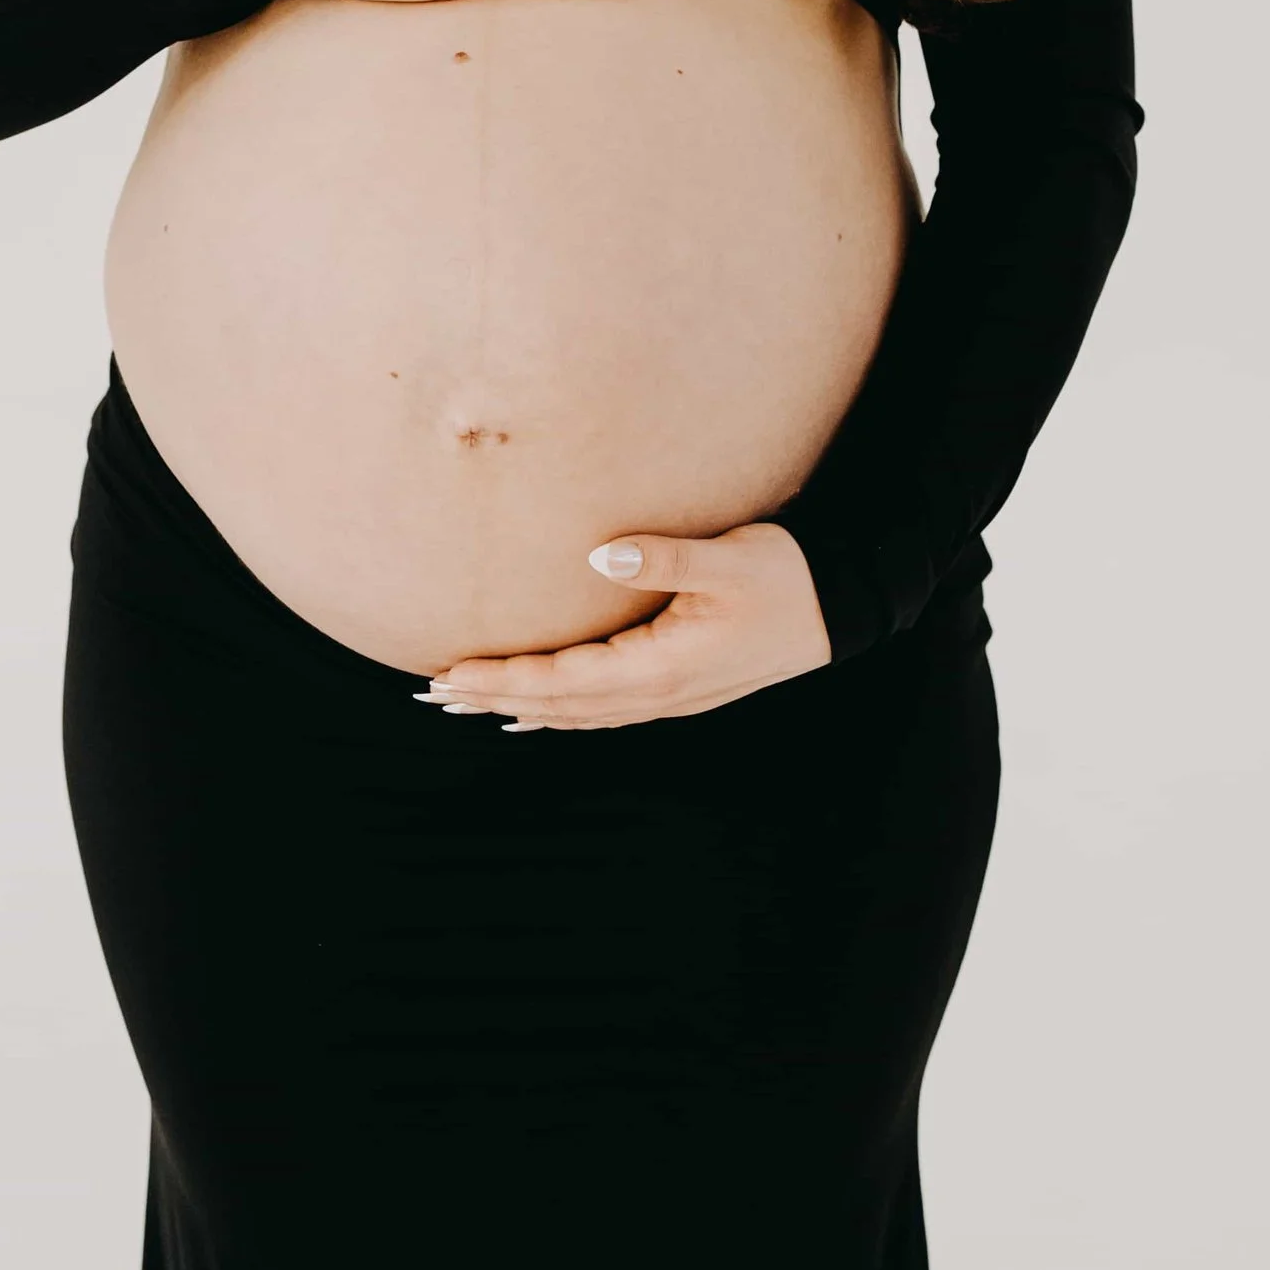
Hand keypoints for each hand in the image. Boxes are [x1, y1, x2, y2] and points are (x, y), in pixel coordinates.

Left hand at [417, 524, 832, 727]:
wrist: (839, 606)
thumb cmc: (786, 576)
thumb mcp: (730, 558)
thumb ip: (665, 557)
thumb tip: (601, 555)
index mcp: (662, 668)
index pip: (562, 680)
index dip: (504, 678)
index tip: (450, 671)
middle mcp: (658, 694)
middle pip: (557, 706)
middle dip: (493, 697)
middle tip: (430, 692)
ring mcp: (667, 697)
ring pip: (575, 713)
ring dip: (517, 708)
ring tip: (463, 703)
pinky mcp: (675, 687)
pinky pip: (600, 710)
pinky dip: (558, 712)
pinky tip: (532, 715)